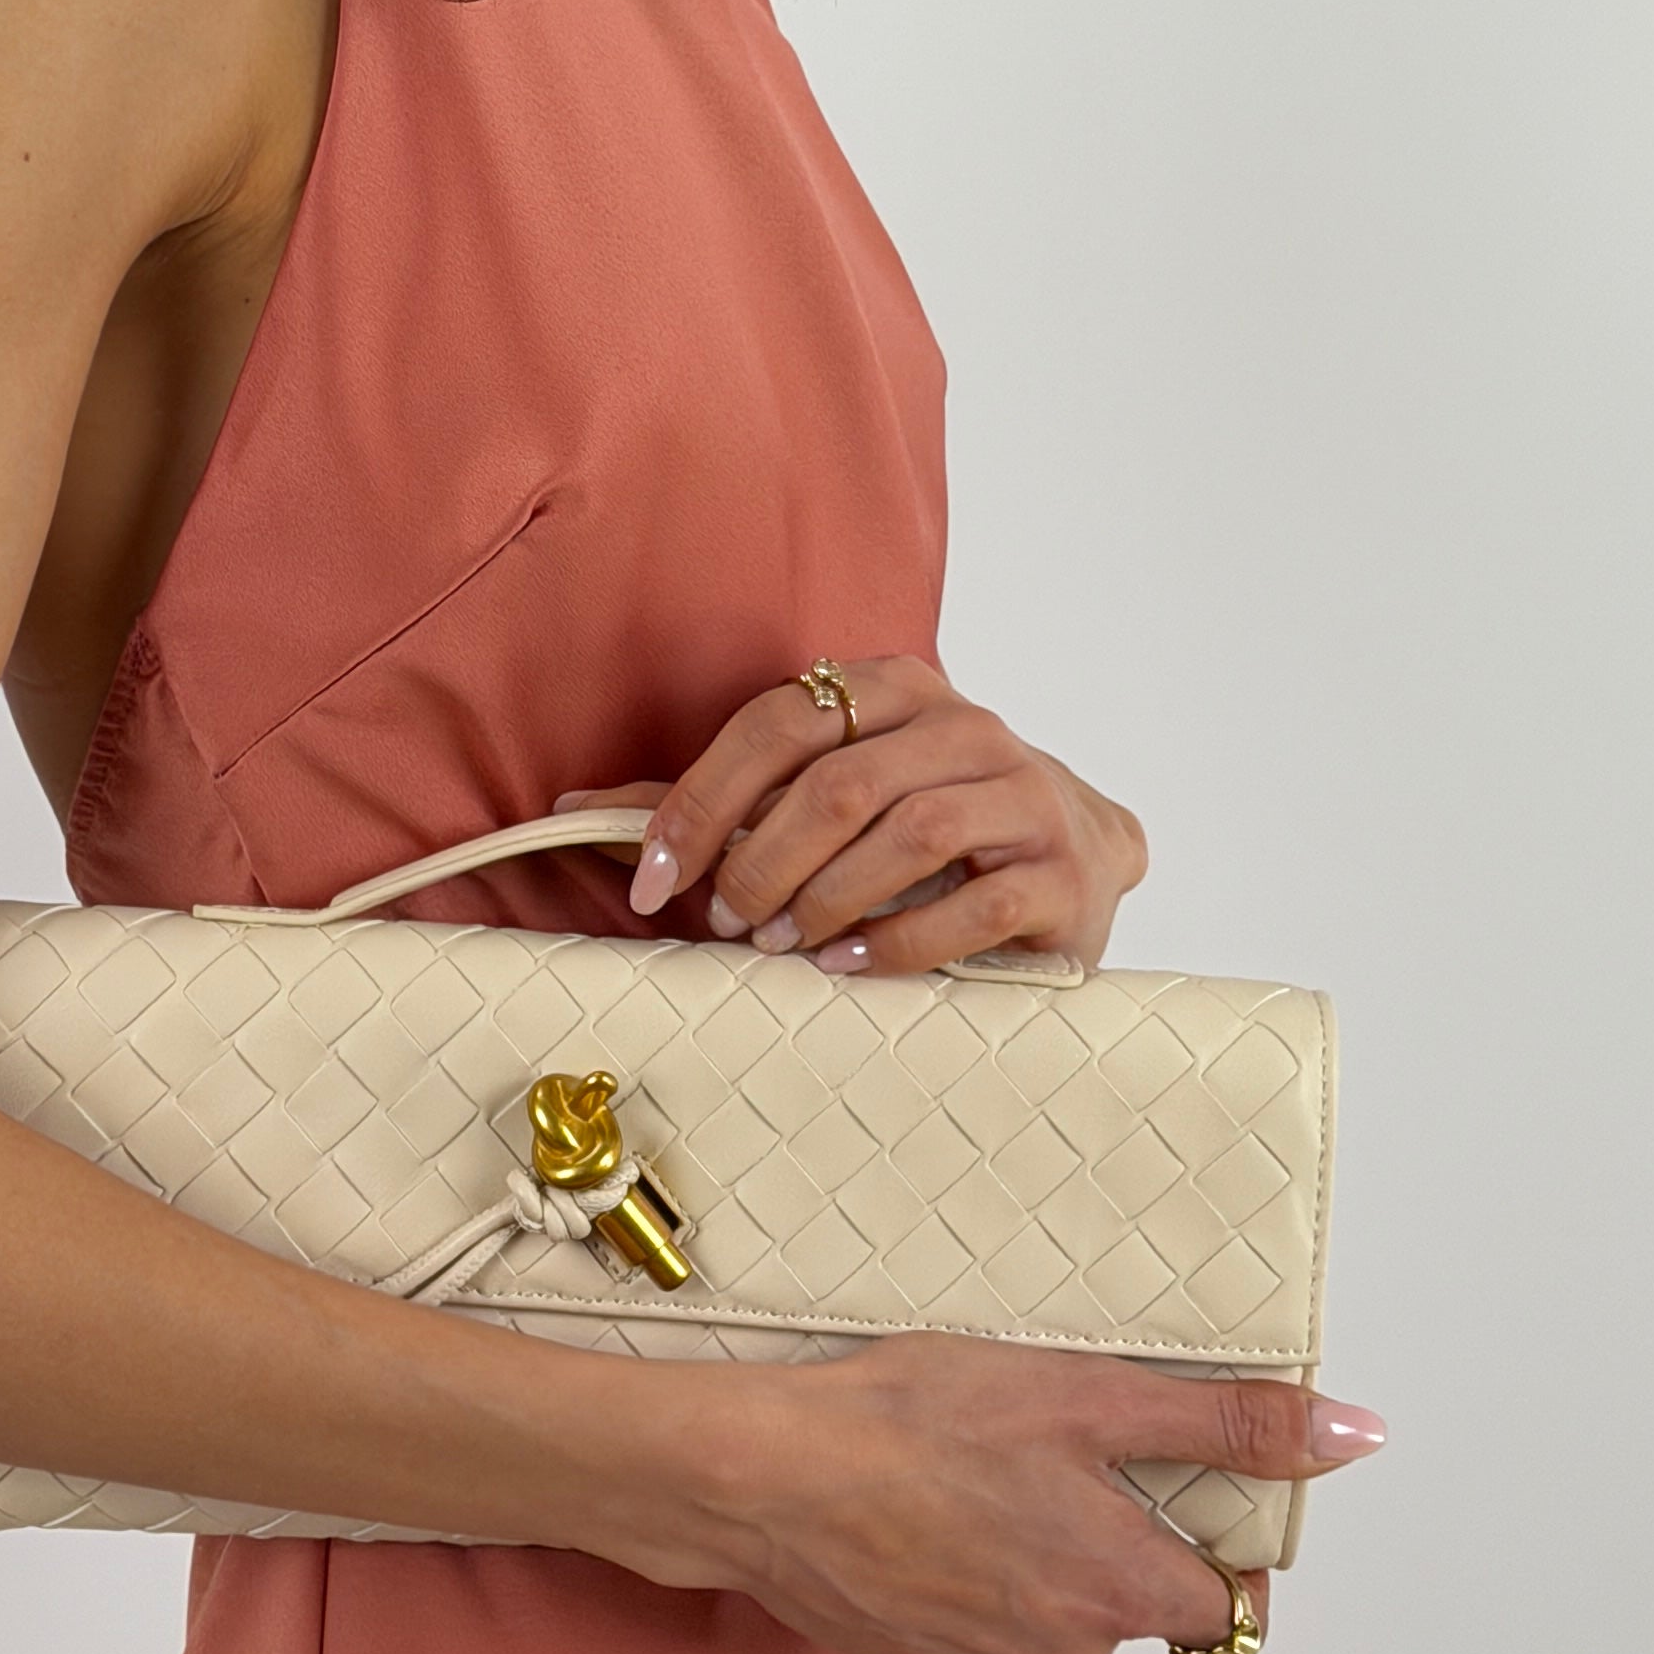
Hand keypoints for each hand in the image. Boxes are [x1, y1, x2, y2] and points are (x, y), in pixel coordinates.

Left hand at [557, 656, 1146, 973]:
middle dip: (763, 862)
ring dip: (826, 897)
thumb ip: (719, 804)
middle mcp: (965, 724)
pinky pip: (973, 904)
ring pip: (909, 831)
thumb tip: (575, 810)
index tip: (656, 880)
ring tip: (783, 944)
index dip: (703, 800)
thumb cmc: (927, 834)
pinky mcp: (1060, 869)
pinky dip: (896, 942)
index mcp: (895, 688)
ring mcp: (1024, 792)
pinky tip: (847, 965)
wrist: (1077, 861)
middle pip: (838, 781)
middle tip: (728, 921)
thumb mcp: (828, 800)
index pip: (777, 720)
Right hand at [624, 1340, 1386, 1653]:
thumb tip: (1355, 1435)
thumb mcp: (1090, 1393)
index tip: (1150, 1485)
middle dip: (1100, 1542)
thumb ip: (1229, 1423)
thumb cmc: (916, 1421)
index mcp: (1121, 1592)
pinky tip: (915, 1523)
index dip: (1198, 1540)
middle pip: (1128, 1610)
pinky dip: (960, 1583)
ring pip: (1049, 1621)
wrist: (762, 1476)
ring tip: (962, 1481)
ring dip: (1027, 1562)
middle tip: (1035, 1456)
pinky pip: (975, 1633)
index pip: (1219, 1605)